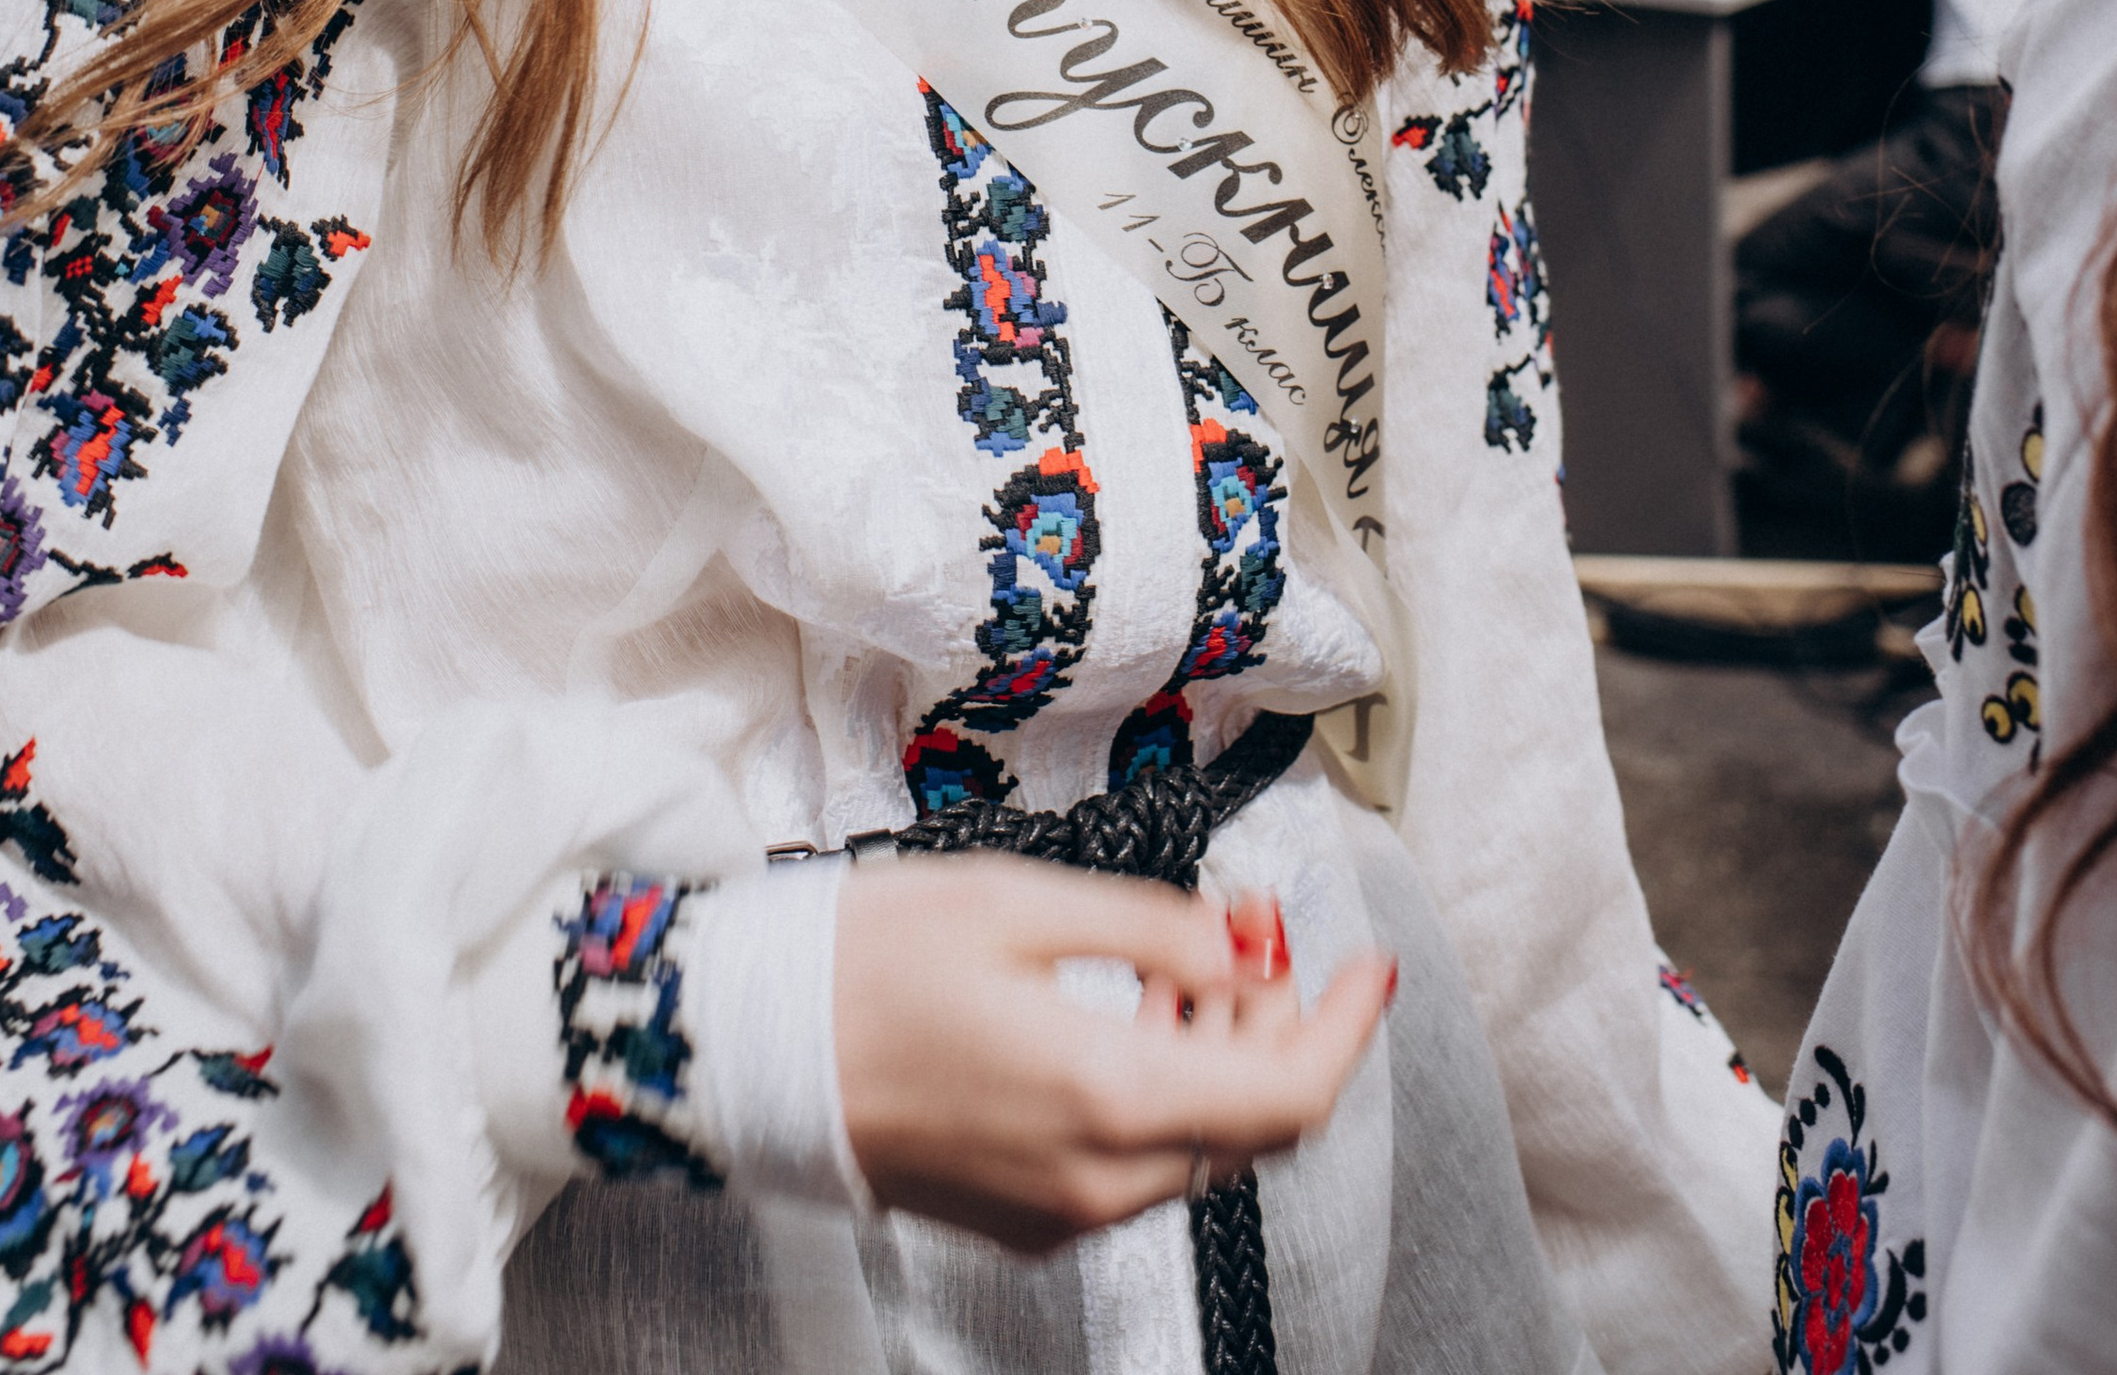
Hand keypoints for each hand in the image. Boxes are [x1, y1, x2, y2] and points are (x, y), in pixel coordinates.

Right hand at [833, 857, 1390, 1254]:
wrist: (748, 1051)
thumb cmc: (868, 963)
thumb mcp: (1021, 902)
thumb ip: (1151, 927)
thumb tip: (1238, 947)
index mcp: (1107, 1097)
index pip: (1289, 1095)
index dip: (1346, 1026)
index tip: (1368, 965)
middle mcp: (1096, 1177)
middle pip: (1251, 1123)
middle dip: (1277, 1024)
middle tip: (1255, 931)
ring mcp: (1058, 1209)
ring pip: (1195, 1143)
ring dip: (1218, 1053)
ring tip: (1190, 958)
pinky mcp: (1022, 1214)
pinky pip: (1134, 1163)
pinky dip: (1162, 1089)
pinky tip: (1131, 1014)